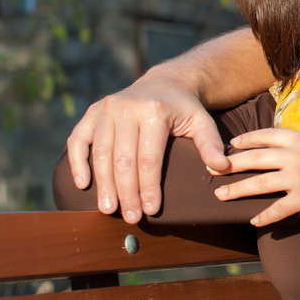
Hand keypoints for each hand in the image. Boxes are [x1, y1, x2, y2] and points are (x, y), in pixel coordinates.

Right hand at [67, 77, 229, 223]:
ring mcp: (106, 109)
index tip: (151, 210)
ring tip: (109, 210)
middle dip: (127, 192)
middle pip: (123, 160)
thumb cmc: (184, 108)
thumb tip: (221, 167)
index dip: (148, 187)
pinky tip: (83, 184)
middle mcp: (126, 108)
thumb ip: (210, 143)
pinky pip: (78, 140)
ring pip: (101, 154)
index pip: (149, 158)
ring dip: (104, 185)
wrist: (164, 82)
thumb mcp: (202, 121)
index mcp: (154, 112)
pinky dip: (78, 162)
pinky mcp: (92, 112)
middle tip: (130, 217)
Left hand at [212, 128, 299, 226]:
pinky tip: (255, 221)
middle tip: (214, 168)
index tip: (233, 143)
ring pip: (260, 184)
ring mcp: (299, 177)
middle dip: (231, 164)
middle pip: (255, 158)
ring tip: (221, 195)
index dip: (246, 139)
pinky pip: (279, 209)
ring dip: (237, 190)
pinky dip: (265, 216)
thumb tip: (292, 156)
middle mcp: (296, 156)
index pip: (266, 135)